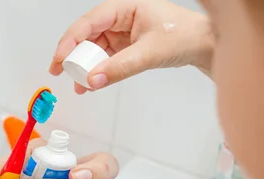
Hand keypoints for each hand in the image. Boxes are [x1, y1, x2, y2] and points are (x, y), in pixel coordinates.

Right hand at [49, 0, 213, 93]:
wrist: (204, 46)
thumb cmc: (185, 36)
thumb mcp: (150, 52)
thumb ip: (120, 68)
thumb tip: (92, 80)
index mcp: (125, 7)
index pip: (89, 21)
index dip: (71, 39)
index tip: (60, 58)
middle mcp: (120, 18)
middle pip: (86, 35)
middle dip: (71, 55)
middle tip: (59, 72)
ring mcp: (121, 34)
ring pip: (93, 49)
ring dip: (83, 67)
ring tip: (76, 84)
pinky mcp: (124, 48)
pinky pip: (103, 60)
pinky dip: (95, 72)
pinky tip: (89, 85)